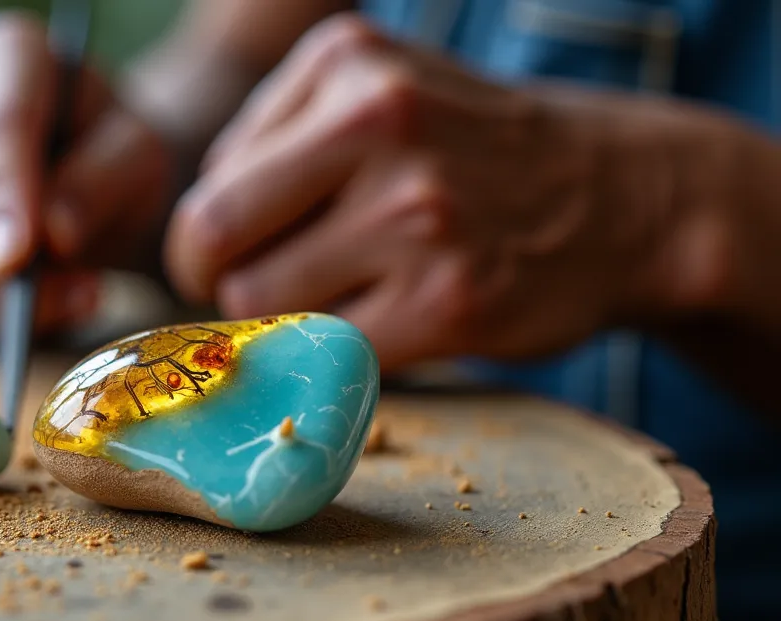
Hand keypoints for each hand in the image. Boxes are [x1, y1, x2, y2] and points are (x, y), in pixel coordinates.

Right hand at [0, 11, 173, 340]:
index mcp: (4, 56)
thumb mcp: (139, 157)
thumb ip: (103, 183)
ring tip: (61, 300)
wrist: (89, 177)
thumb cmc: (112, 156)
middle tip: (46, 302)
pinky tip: (25, 313)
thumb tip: (51, 239)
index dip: (1, 193)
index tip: (15, 260)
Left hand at [165, 15, 695, 370]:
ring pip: (262, 305)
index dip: (209, 240)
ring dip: (285, 323)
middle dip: (219, 285)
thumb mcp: (380, 91)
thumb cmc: (475, 153)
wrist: (627, 195)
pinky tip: (388, 326)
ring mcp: (417, 214)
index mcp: (345, 64)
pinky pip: (330, 353)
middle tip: (262, 296)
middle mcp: (379, 122)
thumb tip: (191, 239)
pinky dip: (339, 358)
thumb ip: (279, 142)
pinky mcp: (450, 300)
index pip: (208, 182)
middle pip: (212, 240)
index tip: (245, 260)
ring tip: (346, 301)